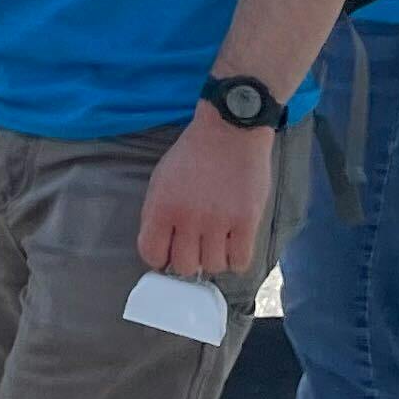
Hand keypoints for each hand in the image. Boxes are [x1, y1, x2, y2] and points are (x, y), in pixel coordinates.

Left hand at [138, 109, 277, 277]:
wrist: (230, 131)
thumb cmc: (193, 154)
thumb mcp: (161, 179)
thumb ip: (157, 213)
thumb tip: (160, 246)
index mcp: (162, 206)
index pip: (151, 253)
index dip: (159, 258)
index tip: (168, 253)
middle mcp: (188, 218)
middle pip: (184, 266)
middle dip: (188, 261)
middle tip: (195, 249)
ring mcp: (219, 222)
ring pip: (213, 267)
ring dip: (214, 259)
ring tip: (217, 243)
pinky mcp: (247, 222)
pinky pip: (240, 262)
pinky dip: (236, 260)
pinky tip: (234, 245)